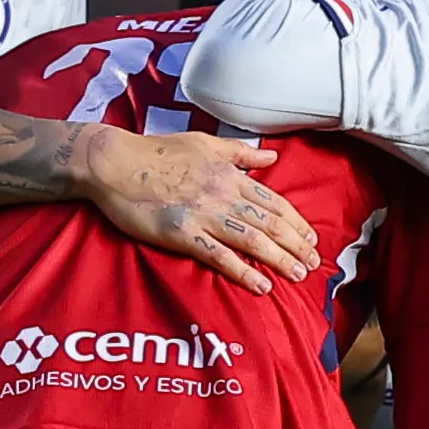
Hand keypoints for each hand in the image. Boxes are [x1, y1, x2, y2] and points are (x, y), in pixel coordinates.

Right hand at [79, 128, 318, 289]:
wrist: (115, 163)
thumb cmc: (156, 151)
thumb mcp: (204, 143)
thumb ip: (240, 152)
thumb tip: (271, 156)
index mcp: (230, 174)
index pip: (274, 201)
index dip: (296, 223)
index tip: (311, 239)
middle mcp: (223, 194)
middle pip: (270, 223)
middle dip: (296, 246)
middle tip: (314, 265)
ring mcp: (204, 215)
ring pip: (252, 240)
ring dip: (279, 260)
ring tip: (298, 276)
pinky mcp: (182, 234)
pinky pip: (219, 256)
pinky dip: (243, 272)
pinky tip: (260, 285)